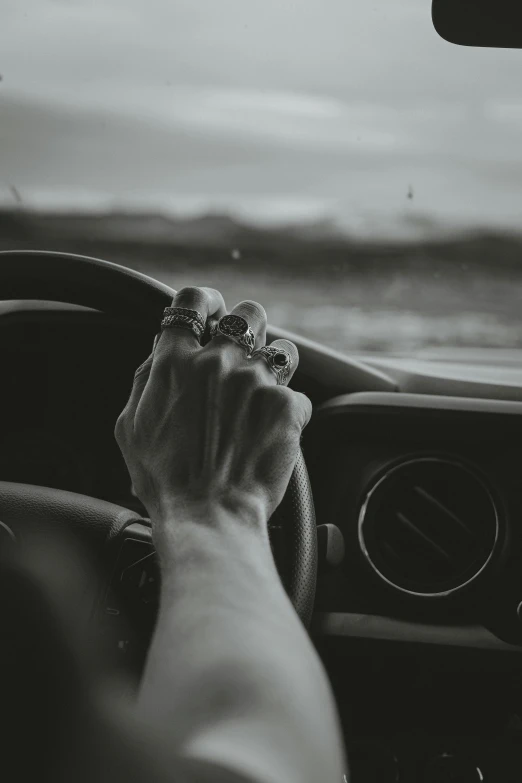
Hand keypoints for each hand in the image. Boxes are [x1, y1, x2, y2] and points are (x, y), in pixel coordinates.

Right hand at [115, 286, 311, 537]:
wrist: (208, 515)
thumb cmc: (164, 478)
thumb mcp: (131, 425)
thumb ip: (147, 378)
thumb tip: (162, 348)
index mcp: (176, 362)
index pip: (193, 301)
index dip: (205, 300)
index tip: (212, 309)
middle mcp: (218, 362)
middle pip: (249, 312)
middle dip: (249, 325)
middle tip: (245, 348)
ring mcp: (256, 382)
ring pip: (283, 348)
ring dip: (275, 365)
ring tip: (265, 392)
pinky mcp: (286, 406)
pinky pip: (297, 395)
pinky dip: (288, 412)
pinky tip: (272, 432)